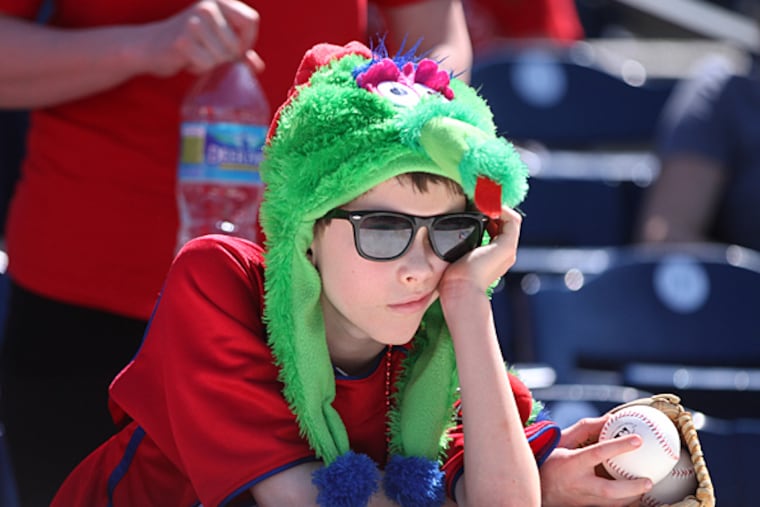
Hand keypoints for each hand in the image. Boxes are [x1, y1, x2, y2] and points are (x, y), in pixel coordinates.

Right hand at [139, 0, 262, 75]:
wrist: (151, 46)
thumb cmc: (190, 44)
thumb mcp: (219, 42)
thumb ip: (241, 52)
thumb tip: (257, 66)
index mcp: (220, 0)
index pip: (251, 21)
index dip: (247, 41)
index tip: (236, 49)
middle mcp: (208, 6)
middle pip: (237, 44)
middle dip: (227, 57)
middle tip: (209, 53)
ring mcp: (194, 21)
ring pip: (223, 57)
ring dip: (212, 63)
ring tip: (196, 54)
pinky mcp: (183, 40)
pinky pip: (207, 64)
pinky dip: (199, 68)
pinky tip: (188, 59)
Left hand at [438, 205, 521, 298]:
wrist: (459, 290)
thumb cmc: (452, 279)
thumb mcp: (454, 257)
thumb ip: (456, 246)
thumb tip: (439, 234)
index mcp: (494, 258)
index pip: (498, 230)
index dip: (488, 216)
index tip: (472, 207)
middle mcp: (504, 254)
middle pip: (505, 224)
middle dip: (491, 210)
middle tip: (475, 201)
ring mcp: (508, 250)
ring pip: (509, 220)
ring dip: (495, 208)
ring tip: (478, 202)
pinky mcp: (507, 246)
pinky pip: (512, 219)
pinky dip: (501, 209)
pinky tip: (484, 205)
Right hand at [540, 416, 652, 506]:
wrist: (536, 486)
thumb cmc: (548, 458)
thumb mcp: (561, 439)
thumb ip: (585, 429)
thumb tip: (611, 418)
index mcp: (571, 463)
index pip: (597, 453)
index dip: (618, 446)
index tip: (638, 440)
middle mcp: (577, 483)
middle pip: (609, 490)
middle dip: (631, 487)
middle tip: (649, 480)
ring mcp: (581, 499)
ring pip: (612, 503)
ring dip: (631, 498)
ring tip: (645, 488)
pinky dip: (623, 503)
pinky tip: (634, 497)